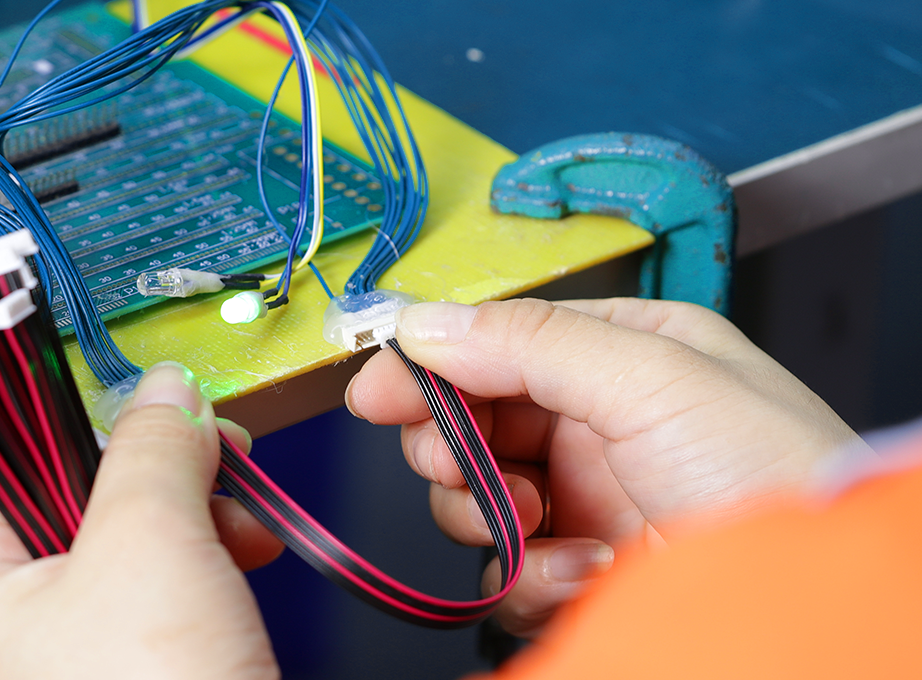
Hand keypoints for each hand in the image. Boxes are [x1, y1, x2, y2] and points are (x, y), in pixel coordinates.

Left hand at [0, 362, 285, 679]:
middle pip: (84, 524)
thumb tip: (164, 393)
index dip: (106, 446)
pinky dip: (204, 598)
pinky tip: (240, 591)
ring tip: (244, 545)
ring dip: (198, 544)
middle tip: (224, 478)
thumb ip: (154, 451)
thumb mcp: (150, 542)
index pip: (23, 481)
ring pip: (129, 574)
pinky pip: (154, 627)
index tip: (170, 423)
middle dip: (170, 498)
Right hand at [346, 298, 864, 636]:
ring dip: (491, 516)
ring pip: (474, 498)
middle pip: (470, 420)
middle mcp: (602, 422)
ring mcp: (589, 500)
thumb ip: (528, 342)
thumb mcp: (651, 378)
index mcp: (628, 352)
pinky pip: (504, 570)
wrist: (807, 604)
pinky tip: (580, 572)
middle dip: (454, 447)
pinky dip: (527, 577)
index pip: (498, 340)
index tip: (378, 390)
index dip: (432, 364)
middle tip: (461, 466)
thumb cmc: (777, 477)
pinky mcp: (581, 573)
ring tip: (542, 525)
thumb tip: (424, 320)